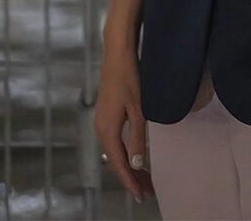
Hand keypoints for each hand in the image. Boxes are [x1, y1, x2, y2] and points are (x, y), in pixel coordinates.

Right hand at [94, 41, 154, 204]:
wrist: (117, 54)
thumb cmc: (129, 78)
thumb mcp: (138, 109)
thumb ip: (137, 137)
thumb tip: (136, 164)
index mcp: (108, 130)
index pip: (119, 164)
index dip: (131, 182)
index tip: (142, 196)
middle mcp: (100, 129)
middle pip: (116, 161)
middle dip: (131, 177)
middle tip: (149, 191)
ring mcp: (101, 122)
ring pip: (115, 152)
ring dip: (129, 165)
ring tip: (145, 177)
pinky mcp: (105, 115)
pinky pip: (114, 142)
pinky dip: (125, 153)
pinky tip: (135, 155)